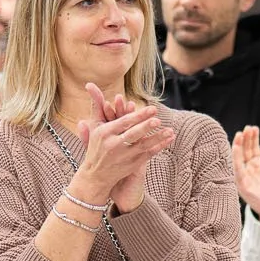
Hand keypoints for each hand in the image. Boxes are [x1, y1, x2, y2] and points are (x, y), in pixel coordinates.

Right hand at [73, 92, 171, 208]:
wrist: (95, 176)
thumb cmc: (96, 146)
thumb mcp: (94, 126)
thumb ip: (96, 106)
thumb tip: (90, 84)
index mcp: (104, 133)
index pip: (123, 123)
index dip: (137, 116)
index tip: (151, 109)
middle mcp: (113, 145)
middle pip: (132, 134)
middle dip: (145, 127)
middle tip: (158, 119)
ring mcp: (124, 156)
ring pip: (143, 145)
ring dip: (157, 138)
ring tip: (169, 130)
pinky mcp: (132, 165)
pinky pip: (148, 154)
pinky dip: (159, 146)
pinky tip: (169, 139)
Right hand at [231, 126, 259, 222]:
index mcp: (259, 167)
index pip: (253, 149)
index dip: (253, 139)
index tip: (254, 128)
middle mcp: (251, 171)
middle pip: (246, 151)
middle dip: (246, 139)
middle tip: (248, 127)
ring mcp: (246, 177)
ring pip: (239, 158)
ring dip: (238, 145)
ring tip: (240, 133)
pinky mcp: (243, 185)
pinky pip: (237, 169)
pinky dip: (236, 158)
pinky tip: (237, 147)